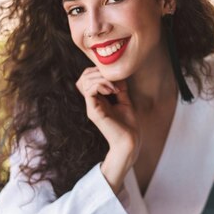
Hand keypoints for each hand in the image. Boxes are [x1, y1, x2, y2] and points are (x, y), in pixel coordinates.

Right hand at [76, 68, 139, 192]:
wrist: (129, 141)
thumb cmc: (128, 125)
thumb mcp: (124, 101)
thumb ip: (119, 88)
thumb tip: (118, 75)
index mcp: (97, 99)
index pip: (88, 77)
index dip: (99, 72)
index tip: (114, 78)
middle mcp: (92, 102)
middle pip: (84, 77)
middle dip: (99, 72)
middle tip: (113, 81)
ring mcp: (91, 107)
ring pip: (85, 81)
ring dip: (101, 78)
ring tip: (114, 88)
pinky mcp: (94, 112)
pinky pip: (90, 91)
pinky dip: (101, 85)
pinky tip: (112, 91)